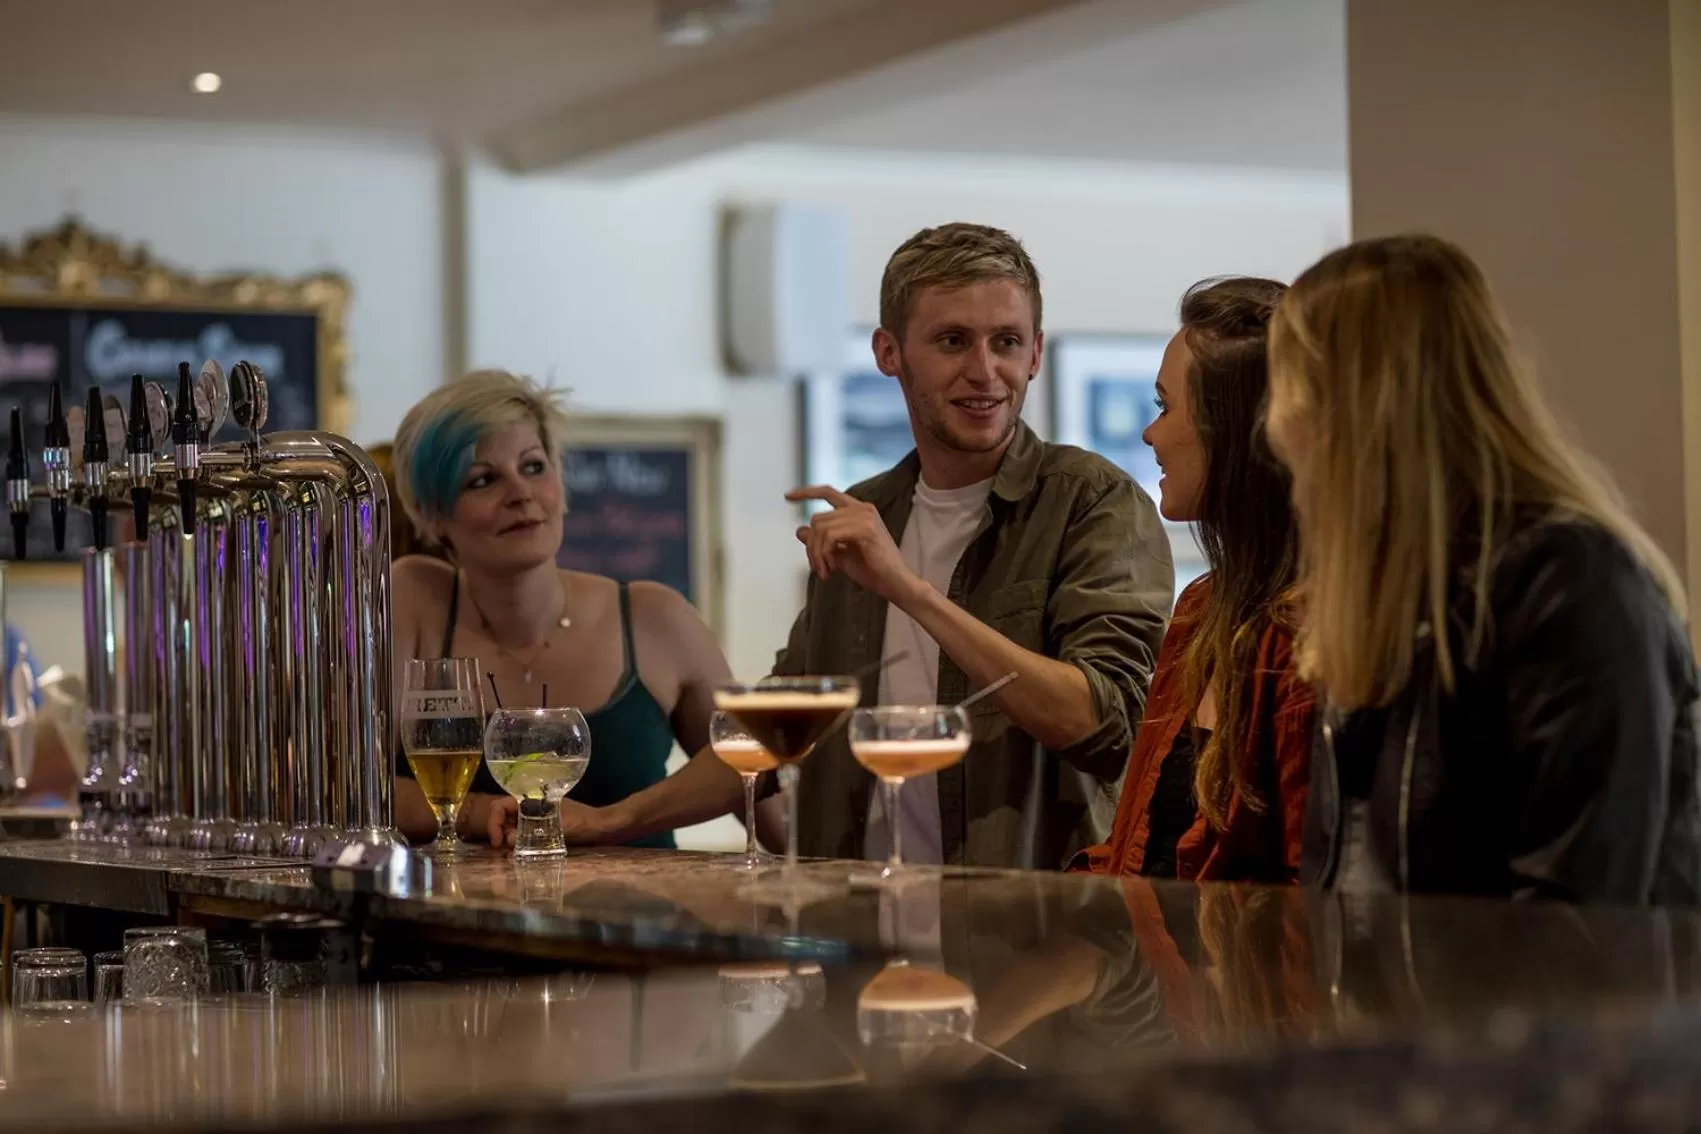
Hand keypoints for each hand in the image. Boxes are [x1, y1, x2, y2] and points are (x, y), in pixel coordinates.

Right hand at [485, 795, 623, 848]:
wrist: (603, 827)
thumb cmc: (583, 823)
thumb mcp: (556, 828)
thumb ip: (531, 833)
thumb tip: (509, 840)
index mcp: (532, 798)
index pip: (500, 805)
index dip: (494, 823)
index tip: (497, 842)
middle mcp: (532, 805)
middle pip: (504, 816)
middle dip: (500, 833)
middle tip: (505, 851)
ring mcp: (538, 816)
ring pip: (513, 826)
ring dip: (509, 839)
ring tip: (513, 853)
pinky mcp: (544, 826)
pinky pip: (524, 833)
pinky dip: (520, 842)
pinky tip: (523, 851)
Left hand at [786, 485, 920, 604]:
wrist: (895, 583)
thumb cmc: (872, 570)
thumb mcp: (840, 554)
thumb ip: (821, 541)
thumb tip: (800, 530)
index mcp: (858, 510)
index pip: (828, 493)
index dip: (807, 492)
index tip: (788, 496)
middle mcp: (862, 508)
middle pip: (818, 519)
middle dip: (812, 547)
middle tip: (818, 567)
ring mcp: (865, 517)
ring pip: (821, 529)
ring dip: (817, 554)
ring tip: (825, 571)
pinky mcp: (866, 529)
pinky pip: (830, 536)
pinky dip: (825, 554)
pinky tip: (832, 568)